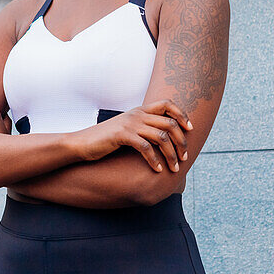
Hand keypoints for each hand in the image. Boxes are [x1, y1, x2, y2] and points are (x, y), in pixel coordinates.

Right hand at [72, 99, 192, 172]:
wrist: (83, 143)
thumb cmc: (106, 140)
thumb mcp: (127, 129)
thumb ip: (143, 128)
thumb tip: (163, 138)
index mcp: (140, 110)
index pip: (168, 104)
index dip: (182, 115)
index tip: (190, 129)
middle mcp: (137, 114)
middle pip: (170, 123)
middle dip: (181, 141)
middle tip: (184, 157)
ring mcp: (130, 124)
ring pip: (161, 137)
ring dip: (171, 154)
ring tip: (174, 167)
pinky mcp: (123, 136)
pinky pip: (146, 148)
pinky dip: (155, 160)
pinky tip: (158, 169)